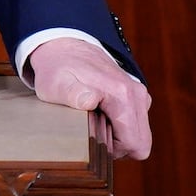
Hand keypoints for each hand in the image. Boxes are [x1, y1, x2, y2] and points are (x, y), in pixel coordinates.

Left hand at [29, 37, 151, 159]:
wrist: (64, 46)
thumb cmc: (57, 68)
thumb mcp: (54, 84)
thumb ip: (71, 94)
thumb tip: (91, 100)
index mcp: (122, 95)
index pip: (134, 143)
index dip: (113, 150)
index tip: (92, 136)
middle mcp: (136, 94)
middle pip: (141, 142)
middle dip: (118, 146)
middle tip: (93, 130)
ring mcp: (139, 94)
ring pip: (139, 134)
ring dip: (119, 135)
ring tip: (94, 119)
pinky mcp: (136, 95)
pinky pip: (136, 124)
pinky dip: (120, 126)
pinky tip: (100, 113)